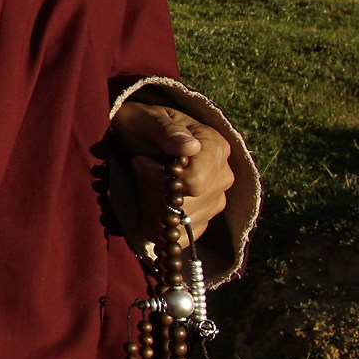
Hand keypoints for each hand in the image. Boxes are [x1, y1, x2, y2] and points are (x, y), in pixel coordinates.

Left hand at [110, 101, 233, 247]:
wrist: (136, 137)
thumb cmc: (139, 125)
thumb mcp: (145, 120)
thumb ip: (166, 131)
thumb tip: (189, 147)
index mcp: (215, 147)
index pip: (195, 183)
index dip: (160, 180)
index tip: (140, 162)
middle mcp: (222, 176)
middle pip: (188, 207)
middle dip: (152, 194)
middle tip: (138, 171)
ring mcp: (215, 200)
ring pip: (181, 224)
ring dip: (151, 209)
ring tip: (142, 185)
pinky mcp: (203, 218)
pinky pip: (180, 238)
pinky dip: (156, 228)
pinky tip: (145, 207)